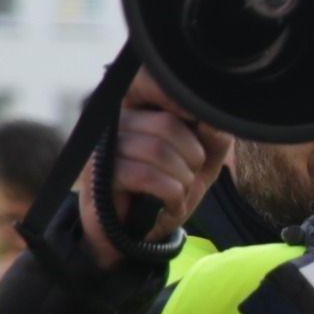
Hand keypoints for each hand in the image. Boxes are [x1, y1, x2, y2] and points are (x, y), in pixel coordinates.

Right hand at [75, 68, 233, 271]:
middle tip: (189, 176)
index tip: (200, 121)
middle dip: (192, 157)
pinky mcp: (99, 175)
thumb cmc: (172, 187)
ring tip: (178, 193)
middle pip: (168, 123)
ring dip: (182, 180)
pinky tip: (169, 205)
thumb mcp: (205, 157)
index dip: (177, 95)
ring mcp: (105, 147)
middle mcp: (118, 120)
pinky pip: (145, 175)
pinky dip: (170, 195)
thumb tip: (212, 116)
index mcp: (141, 106)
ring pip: (158, 150)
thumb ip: (213, 132)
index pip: (149, 79)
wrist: (144, 234)